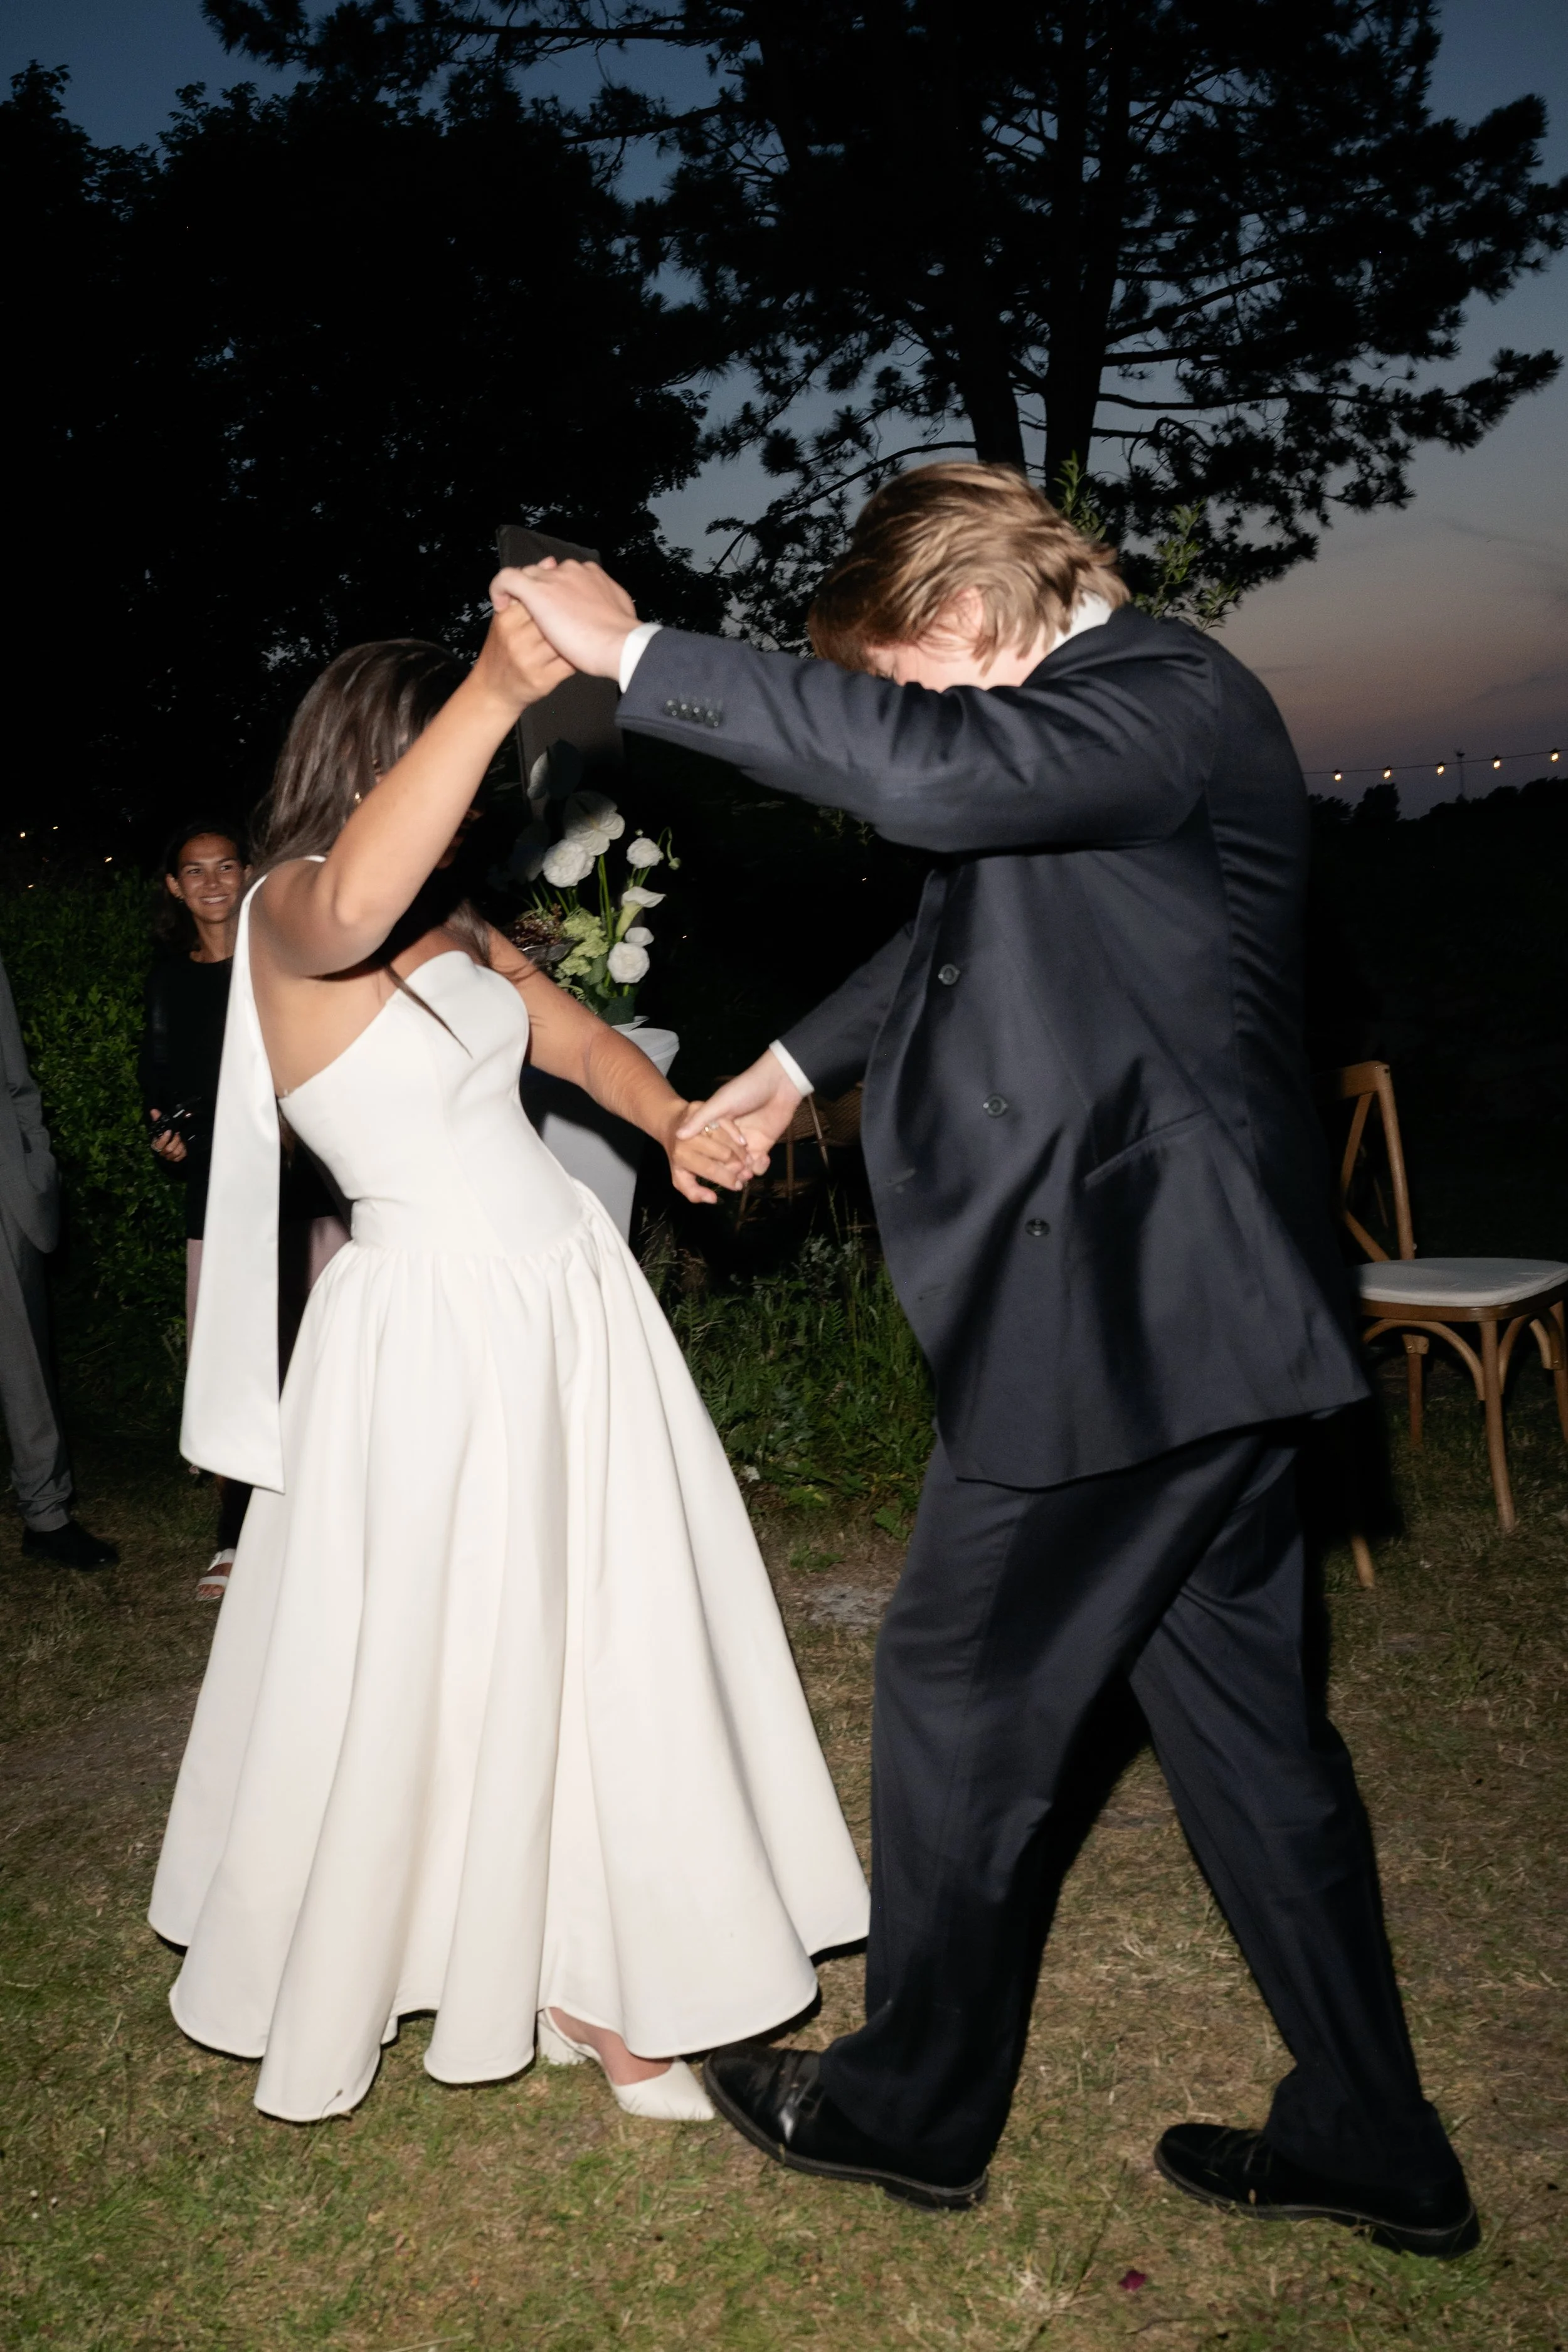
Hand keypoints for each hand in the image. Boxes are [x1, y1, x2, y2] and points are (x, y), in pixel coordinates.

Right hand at [148, 1113, 186, 1163]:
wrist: (179, 1135)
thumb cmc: (169, 1129)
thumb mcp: (164, 1123)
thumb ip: (159, 1118)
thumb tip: (153, 1111)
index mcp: (156, 1143)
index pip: (158, 1145)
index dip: (164, 1139)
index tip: (170, 1131)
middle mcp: (162, 1151)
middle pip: (168, 1149)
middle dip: (175, 1141)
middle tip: (179, 1134)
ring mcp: (169, 1156)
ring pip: (175, 1153)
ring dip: (180, 1145)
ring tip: (183, 1139)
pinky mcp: (176, 1158)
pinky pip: (180, 1157)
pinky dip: (183, 1151)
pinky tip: (185, 1145)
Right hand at [472, 597, 575, 712]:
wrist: (493, 690)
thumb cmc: (503, 650)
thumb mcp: (507, 617)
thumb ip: (527, 591)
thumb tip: (551, 563)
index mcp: (507, 619)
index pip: (538, 596)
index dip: (554, 598)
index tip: (559, 603)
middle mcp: (517, 639)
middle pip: (552, 616)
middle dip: (566, 616)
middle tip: (573, 618)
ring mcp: (530, 660)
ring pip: (563, 638)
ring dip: (575, 634)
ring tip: (577, 633)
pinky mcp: (543, 679)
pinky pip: (569, 661)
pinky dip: (577, 655)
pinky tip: (576, 652)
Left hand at [492, 558, 638, 680]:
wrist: (619, 646)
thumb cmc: (622, 636)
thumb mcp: (619, 612)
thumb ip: (607, 601)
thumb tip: (607, 604)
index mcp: (590, 574)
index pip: (565, 575)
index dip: (557, 589)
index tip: (556, 607)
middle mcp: (570, 570)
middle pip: (545, 573)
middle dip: (540, 589)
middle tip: (539, 614)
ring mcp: (552, 579)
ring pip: (528, 576)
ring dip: (525, 593)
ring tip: (521, 615)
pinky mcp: (536, 591)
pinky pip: (508, 579)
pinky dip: (500, 589)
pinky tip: (500, 605)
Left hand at [659, 1101, 751, 1205]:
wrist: (670, 1124)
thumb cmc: (678, 1155)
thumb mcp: (680, 1177)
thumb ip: (694, 1192)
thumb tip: (713, 1199)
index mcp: (680, 1155)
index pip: (709, 1168)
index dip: (726, 1178)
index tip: (738, 1185)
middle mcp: (686, 1138)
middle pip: (721, 1153)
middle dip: (737, 1165)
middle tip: (745, 1173)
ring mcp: (694, 1121)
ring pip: (726, 1138)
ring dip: (740, 1152)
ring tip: (746, 1161)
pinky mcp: (700, 1107)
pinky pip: (726, 1122)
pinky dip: (737, 1134)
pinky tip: (743, 1144)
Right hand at [677, 1049, 803, 1179]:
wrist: (780, 1084)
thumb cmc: (746, 1089)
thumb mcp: (719, 1102)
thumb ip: (700, 1119)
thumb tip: (678, 1136)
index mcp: (714, 1125)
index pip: (705, 1148)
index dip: (707, 1158)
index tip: (710, 1164)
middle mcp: (728, 1137)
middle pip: (722, 1162)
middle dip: (727, 1170)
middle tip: (733, 1172)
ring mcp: (746, 1143)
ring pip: (739, 1168)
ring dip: (743, 1173)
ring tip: (746, 1170)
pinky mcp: (762, 1146)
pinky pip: (757, 1165)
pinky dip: (759, 1167)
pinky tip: (761, 1159)